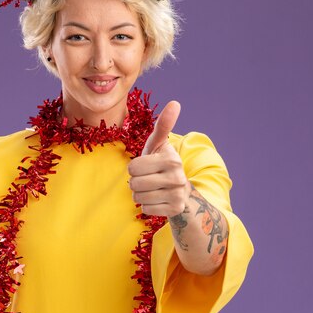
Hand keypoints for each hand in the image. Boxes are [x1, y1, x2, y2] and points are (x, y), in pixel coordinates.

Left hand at [127, 101, 189, 216]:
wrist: (179, 191)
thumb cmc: (160, 164)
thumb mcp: (158, 145)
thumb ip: (163, 125)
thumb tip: (175, 103)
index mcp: (171, 158)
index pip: (132, 167)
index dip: (135, 168)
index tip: (147, 166)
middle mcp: (177, 177)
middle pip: (134, 183)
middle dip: (136, 182)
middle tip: (148, 179)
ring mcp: (177, 195)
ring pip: (138, 198)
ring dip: (140, 195)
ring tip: (152, 189)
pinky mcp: (175, 210)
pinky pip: (145, 209)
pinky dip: (147, 206)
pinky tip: (157, 200)